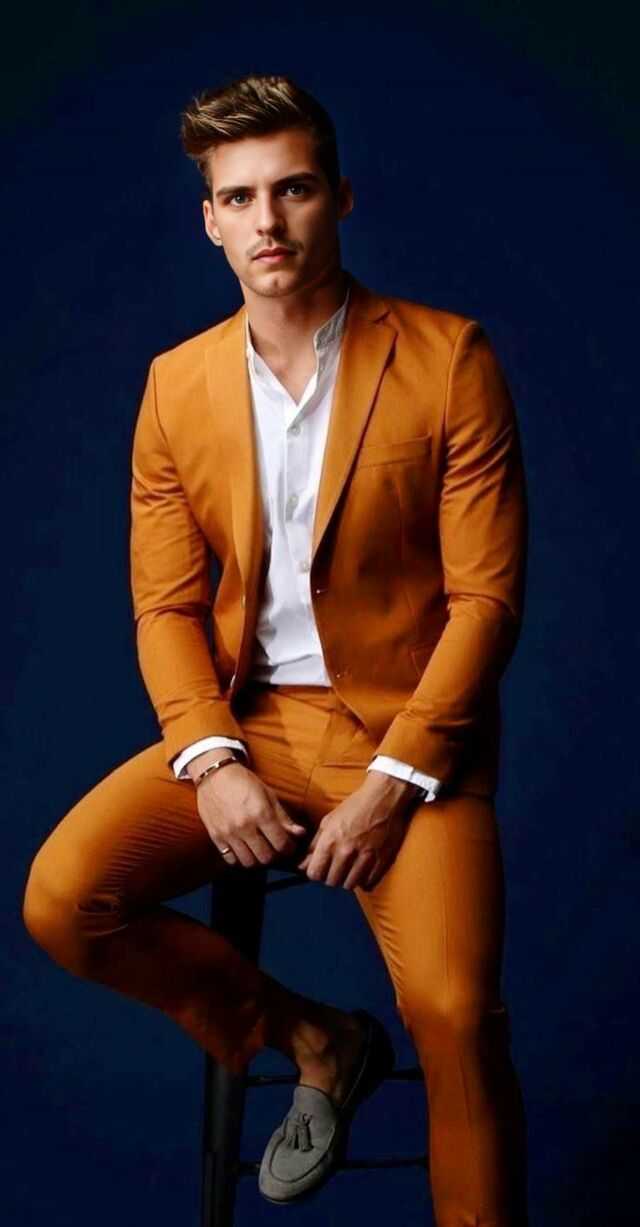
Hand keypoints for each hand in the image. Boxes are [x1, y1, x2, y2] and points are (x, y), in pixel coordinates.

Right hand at [193, 757, 307, 867]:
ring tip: (259, 850)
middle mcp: (245, 826)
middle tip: (275, 848)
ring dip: (257, 859)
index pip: (281, 844)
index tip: (289, 846)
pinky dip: (239, 858)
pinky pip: (230, 859)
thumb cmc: (243, 782)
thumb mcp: (268, 794)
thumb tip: (300, 833)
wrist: (214, 774)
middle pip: (266, 857)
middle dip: (274, 855)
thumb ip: (283, 817)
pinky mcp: (215, 836)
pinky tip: (243, 849)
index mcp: (261, 813)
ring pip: (249, 862)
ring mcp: (229, 833)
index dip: (289, 848)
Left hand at [297, 772, 421, 891]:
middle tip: (336, 867)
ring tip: (350, 868)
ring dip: (347, 879)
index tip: (321, 868)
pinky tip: (363, 869)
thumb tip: (302, 865)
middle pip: (331, 882)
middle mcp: (346, 851)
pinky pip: (368, 883)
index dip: (315, 872)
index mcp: (330, 840)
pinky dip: (364, 880)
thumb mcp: (329, 821)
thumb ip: (315, 845)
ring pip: (349, 885)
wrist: (383, 797)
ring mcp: (365, 857)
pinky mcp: (382, 860)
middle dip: (331, 876)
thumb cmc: (354, 806)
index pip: (314, 873)